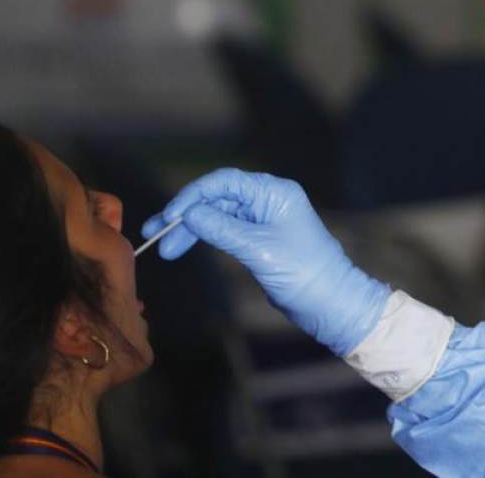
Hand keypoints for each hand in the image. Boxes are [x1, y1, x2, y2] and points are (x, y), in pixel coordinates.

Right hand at [142, 168, 390, 356]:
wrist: (329, 302)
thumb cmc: (303, 272)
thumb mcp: (258, 249)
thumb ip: (221, 228)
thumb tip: (189, 213)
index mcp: (274, 192)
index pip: (224, 182)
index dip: (193, 195)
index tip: (170, 216)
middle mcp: (268, 200)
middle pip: (217, 199)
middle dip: (186, 216)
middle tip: (155, 234)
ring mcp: (263, 220)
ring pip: (218, 216)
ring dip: (191, 230)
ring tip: (165, 249)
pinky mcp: (260, 239)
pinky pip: (226, 231)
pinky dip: (205, 239)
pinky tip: (185, 247)